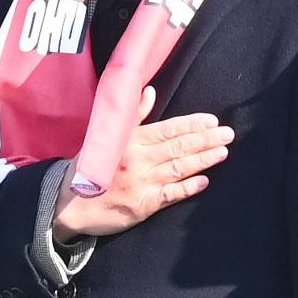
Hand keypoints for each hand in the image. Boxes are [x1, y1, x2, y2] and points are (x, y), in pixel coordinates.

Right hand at [53, 112, 230, 240]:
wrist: (69, 204)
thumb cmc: (92, 168)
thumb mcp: (108, 137)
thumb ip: (133, 116)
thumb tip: (149, 91)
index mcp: (130, 141)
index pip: (167, 129)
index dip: (191, 124)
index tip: (212, 120)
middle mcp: (138, 159)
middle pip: (178, 147)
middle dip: (205, 140)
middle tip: (228, 134)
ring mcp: (141, 183)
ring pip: (178, 168)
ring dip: (203, 160)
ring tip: (222, 152)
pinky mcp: (142, 206)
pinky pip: (169, 195)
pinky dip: (187, 188)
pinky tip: (204, 182)